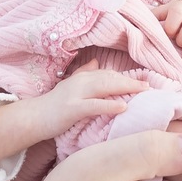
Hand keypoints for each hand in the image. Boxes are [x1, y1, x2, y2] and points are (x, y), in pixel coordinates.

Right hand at [25, 59, 149, 138]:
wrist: (32, 118)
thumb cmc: (53, 106)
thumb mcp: (69, 86)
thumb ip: (84, 73)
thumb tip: (97, 62)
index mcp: (82, 78)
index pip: (108, 74)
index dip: (126, 77)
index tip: (144, 81)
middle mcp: (80, 82)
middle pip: (110, 78)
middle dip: (131, 81)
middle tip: (150, 86)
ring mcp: (76, 94)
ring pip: (105, 87)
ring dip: (126, 87)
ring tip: (143, 91)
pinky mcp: (72, 109)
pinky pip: (94, 105)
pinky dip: (109, 104)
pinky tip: (123, 106)